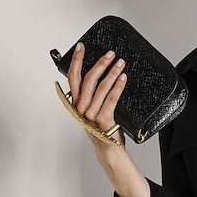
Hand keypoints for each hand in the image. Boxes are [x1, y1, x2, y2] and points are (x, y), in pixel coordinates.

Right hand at [67, 41, 127, 157]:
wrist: (108, 150)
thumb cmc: (101, 129)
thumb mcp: (92, 110)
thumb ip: (91, 95)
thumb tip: (100, 73)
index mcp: (76, 103)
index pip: (73, 77)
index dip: (76, 61)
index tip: (81, 47)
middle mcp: (81, 108)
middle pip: (88, 79)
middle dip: (100, 63)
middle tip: (110, 54)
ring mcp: (91, 115)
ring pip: (102, 87)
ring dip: (112, 72)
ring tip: (120, 63)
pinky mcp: (103, 120)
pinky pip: (112, 99)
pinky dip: (118, 86)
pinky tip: (123, 78)